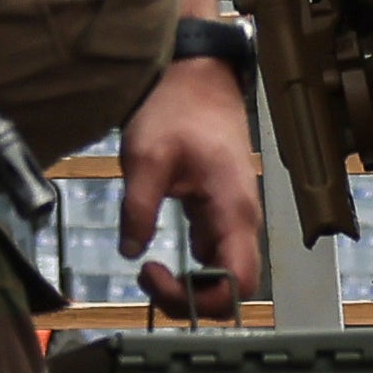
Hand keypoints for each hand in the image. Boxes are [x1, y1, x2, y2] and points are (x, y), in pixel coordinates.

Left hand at [120, 48, 270, 314]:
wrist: (197, 73)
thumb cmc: (175, 109)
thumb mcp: (145, 157)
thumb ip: (138, 208)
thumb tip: (130, 251)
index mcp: (233, 211)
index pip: (239, 284)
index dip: (202, 299)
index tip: (156, 276)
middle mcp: (242, 220)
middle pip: (233, 285)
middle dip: (191, 295)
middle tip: (147, 275)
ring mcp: (232, 215)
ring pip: (222, 269)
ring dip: (190, 281)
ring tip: (148, 269)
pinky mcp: (218, 208)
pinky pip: (212, 250)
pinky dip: (190, 262)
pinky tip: (156, 252)